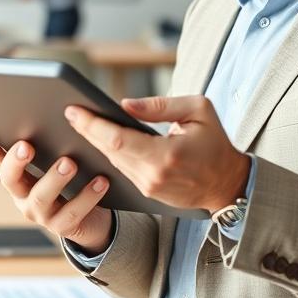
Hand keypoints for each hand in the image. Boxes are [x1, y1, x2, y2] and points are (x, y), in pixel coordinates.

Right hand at [0, 125, 114, 254]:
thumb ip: (52, 136)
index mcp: (18, 172)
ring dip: (55, 178)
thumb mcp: (58, 155)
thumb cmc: (72, 178)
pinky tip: (102, 180)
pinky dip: (87, 196)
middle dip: (16, 161)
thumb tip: (63, 106)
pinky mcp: (62, 227)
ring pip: (41, 198)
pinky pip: (72, 212)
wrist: (91, 217)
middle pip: (10, 179)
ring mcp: (40, 213)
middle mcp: (22, 194)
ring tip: (70, 162)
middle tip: (27, 145)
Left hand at [65, 95, 250, 213]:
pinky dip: (107, 153)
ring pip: (112, 161)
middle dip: (87, 130)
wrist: (228, 183)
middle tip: (70, 111)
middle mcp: (153, 176)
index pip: (116, 139)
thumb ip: (160, 105)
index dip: (92, 124)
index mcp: (166, 155)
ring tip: (78, 121)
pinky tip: (95, 139)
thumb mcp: (198, 110)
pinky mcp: (146, 192)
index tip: (74, 109)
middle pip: (108, 150)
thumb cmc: (216, 142)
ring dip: (93, 142)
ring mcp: (148, 187)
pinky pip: (120, 169)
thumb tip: (124, 105)